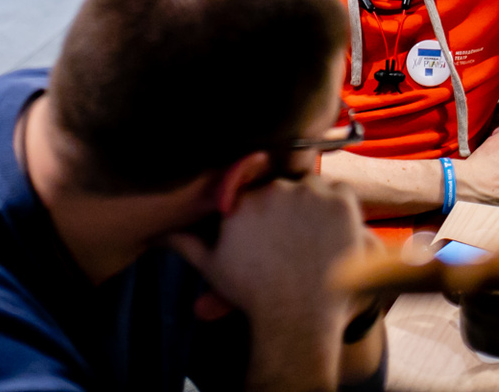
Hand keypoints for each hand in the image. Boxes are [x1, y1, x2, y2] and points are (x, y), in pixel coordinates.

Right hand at [168, 175, 363, 373]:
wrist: (296, 318)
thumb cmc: (252, 295)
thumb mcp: (212, 267)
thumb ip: (186, 242)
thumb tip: (157, 232)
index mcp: (242, 200)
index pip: (255, 181)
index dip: (265, 202)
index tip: (274, 225)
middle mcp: (273, 190)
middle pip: (285, 184)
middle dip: (289, 205)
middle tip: (296, 237)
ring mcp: (308, 195)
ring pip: (313, 184)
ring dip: (314, 203)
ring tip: (314, 236)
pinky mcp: (339, 204)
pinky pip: (341, 191)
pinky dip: (339, 207)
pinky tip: (333, 232)